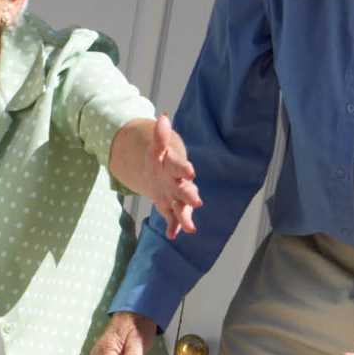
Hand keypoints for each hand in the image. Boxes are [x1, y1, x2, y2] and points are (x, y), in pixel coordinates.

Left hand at [145, 114, 200, 239]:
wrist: (160, 172)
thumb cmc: (159, 159)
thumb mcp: (157, 147)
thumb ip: (160, 136)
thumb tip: (162, 118)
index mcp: (175, 167)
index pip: (180, 166)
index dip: (184, 169)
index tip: (190, 172)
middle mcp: (179, 183)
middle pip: (185, 190)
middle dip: (190, 196)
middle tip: (197, 203)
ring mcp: (176, 197)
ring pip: (181, 207)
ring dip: (185, 217)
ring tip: (190, 229)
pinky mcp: (170, 207)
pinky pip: (172, 218)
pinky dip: (174, 227)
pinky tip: (172, 236)